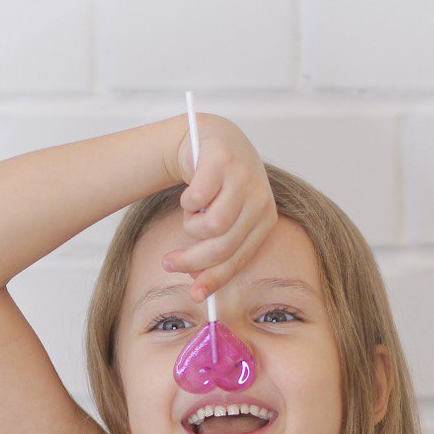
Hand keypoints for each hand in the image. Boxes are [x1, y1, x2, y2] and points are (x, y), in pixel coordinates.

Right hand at [162, 114, 277, 302]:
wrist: (211, 138)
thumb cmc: (216, 184)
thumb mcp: (221, 217)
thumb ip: (214, 248)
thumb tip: (197, 286)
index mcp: (265, 219)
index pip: (239, 259)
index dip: (215, 280)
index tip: (195, 295)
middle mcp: (261, 199)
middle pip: (223, 246)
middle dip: (191, 260)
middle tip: (169, 263)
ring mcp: (245, 178)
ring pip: (211, 225)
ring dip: (190, 225)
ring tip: (190, 214)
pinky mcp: (224, 161)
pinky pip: (197, 198)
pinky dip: (187, 202)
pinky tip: (190, 192)